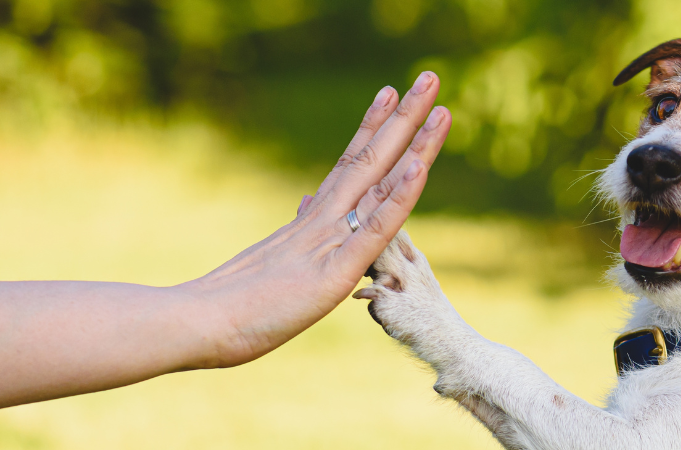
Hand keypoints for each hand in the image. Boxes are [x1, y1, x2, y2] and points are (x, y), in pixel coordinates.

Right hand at [181, 72, 451, 367]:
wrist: (196, 324)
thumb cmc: (229, 306)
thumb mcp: (274, 262)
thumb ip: (296, 232)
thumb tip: (306, 202)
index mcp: (312, 221)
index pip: (352, 165)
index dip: (374, 129)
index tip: (392, 93)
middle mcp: (324, 220)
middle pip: (372, 158)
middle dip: (405, 118)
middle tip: (430, 76)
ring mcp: (330, 240)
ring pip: (381, 180)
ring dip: (414, 142)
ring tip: (437, 101)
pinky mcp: (335, 270)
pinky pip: (375, 228)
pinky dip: (400, 196)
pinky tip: (420, 164)